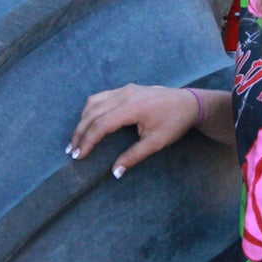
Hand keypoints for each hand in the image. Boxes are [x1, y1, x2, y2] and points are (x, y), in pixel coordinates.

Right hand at [68, 84, 199, 177]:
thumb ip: (134, 156)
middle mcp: (125, 95)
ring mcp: (124, 89)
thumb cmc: (174, 123)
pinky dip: (91, 110)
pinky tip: (88, 122)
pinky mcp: (126, 88)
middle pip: (93, 113)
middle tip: (72, 151)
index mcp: (132, 108)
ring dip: (82, 120)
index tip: (79, 156)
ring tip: (77, 139)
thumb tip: (115, 172)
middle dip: (80, 133)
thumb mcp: (157, 143)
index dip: (88, 141)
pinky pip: (101, 97)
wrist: (189, 103)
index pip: (101, 124)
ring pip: (94, 102)